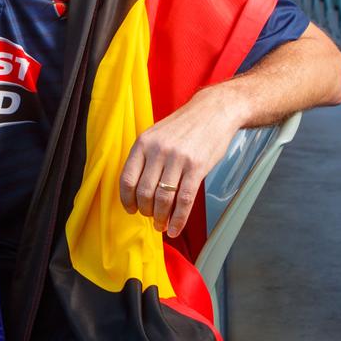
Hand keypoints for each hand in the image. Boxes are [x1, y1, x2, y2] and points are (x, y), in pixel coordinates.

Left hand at [118, 86, 243, 237]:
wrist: (213, 111)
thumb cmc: (184, 126)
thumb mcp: (156, 134)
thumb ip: (145, 156)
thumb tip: (135, 188)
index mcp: (143, 143)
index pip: (127, 179)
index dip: (126, 199)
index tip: (130, 210)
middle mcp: (157, 151)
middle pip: (144, 192)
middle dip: (145, 211)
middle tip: (150, 217)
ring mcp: (177, 159)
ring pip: (163, 199)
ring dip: (160, 218)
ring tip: (161, 225)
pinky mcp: (197, 167)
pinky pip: (184, 200)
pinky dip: (178, 219)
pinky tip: (175, 228)